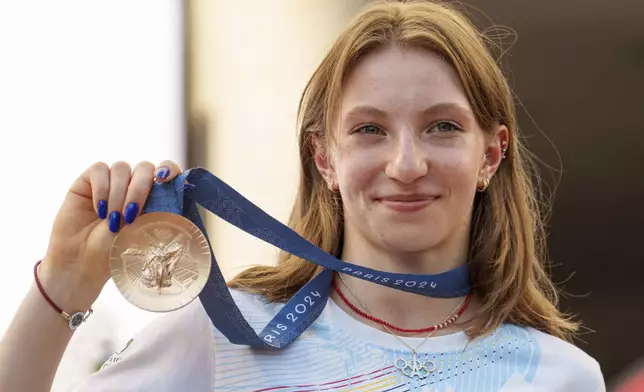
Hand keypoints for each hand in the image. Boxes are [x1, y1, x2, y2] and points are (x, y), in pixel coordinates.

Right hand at [38, 160, 181, 311]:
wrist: (83, 262)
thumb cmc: (117, 250)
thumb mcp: (144, 232)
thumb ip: (159, 212)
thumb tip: (175, 196)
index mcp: (153, 195)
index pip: (167, 169)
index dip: (169, 168)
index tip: (165, 178)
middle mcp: (133, 184)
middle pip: (144, 167)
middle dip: (139, 189)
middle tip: (131, 215)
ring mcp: (112, 180)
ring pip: (121, 168)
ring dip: (118, 194)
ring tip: (112, 220)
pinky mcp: (88, 180)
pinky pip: (99, 169)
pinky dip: (101, 188)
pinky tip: (99, 209)